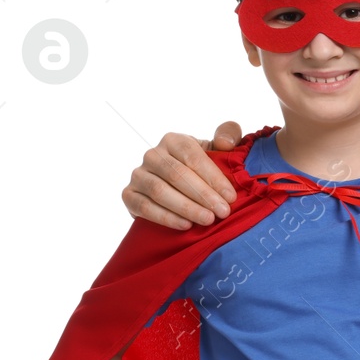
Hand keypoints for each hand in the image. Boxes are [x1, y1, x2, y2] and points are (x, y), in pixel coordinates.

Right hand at [122, 122, 242, 229]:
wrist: (179, 192)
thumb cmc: (203, 169)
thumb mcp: (217, 149)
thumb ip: (229, 134)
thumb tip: (224, 143)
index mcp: (174, 140)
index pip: (193, 157)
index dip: (213, 177)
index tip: (231, 197)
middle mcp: (152, 155)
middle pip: (177, 174)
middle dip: (203, 195)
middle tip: (223, 212)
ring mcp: (138, 174)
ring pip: (160, 191)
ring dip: (186, 207)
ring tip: (208, 220)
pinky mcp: (128, 195)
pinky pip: (144, 207)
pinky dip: (165, 217)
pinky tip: (185, 225)